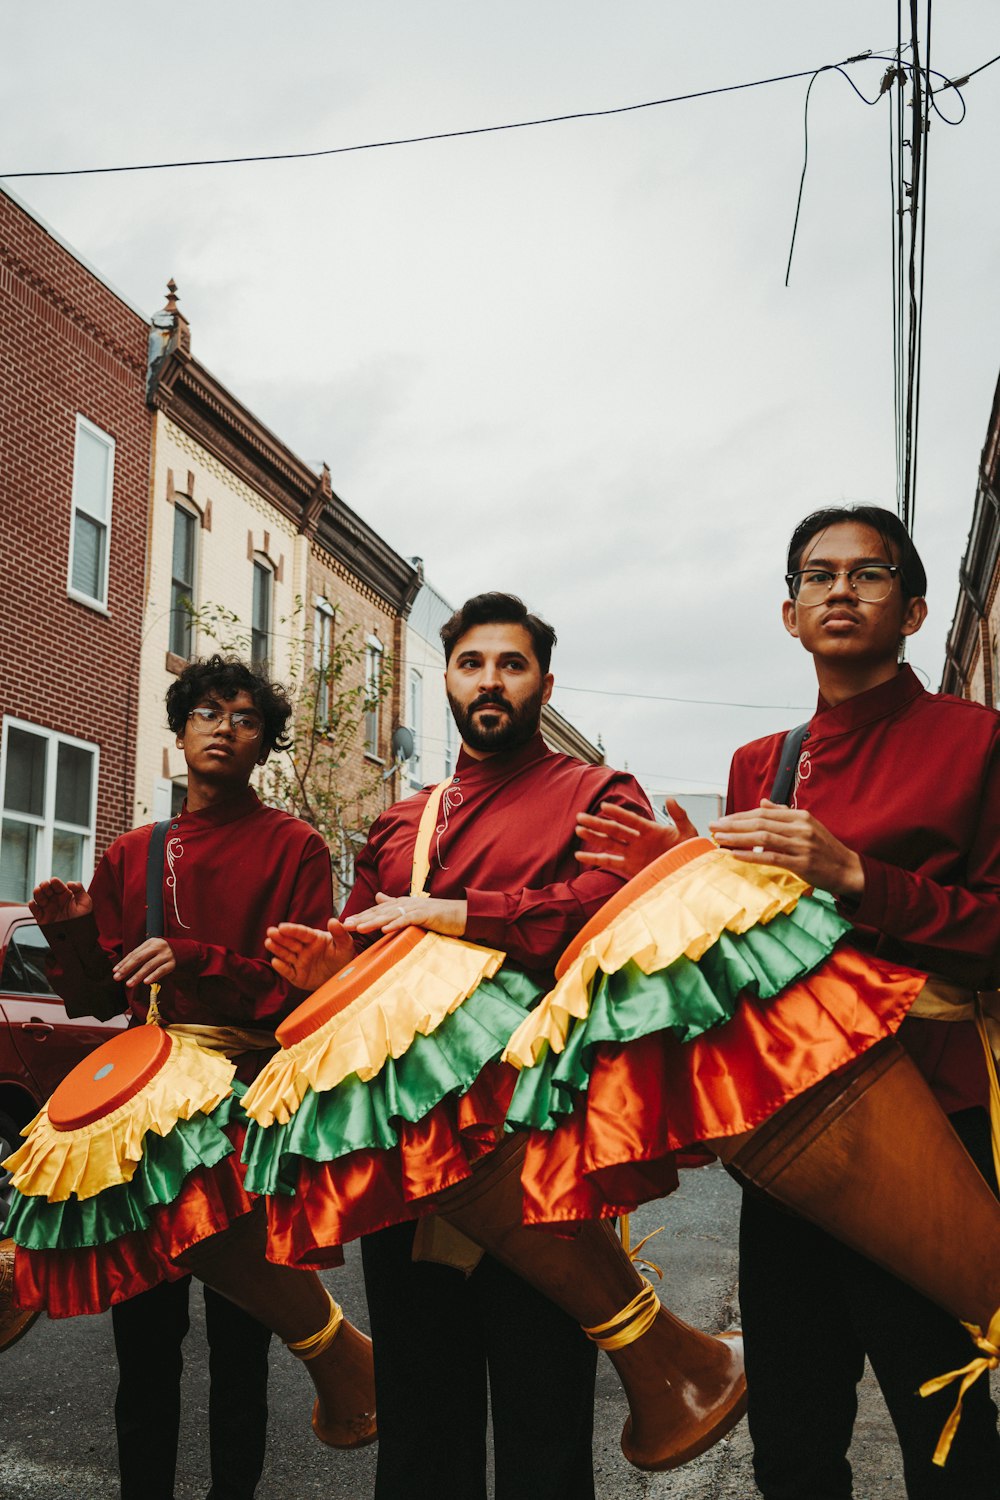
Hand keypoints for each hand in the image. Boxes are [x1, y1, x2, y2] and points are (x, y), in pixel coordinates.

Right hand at [30, 878, 91, 924]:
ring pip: (39, 897)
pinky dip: (32, 906)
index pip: (57, 885)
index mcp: (65, 894)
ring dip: (37, 893)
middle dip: (44, 885)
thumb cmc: (83, 919)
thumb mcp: (86, 902)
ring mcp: (48, 908)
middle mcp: (55, 900)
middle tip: (45, 885)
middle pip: (46, 889)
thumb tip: (69, 883)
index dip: (54, 882)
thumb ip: (79, 889)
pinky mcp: (42, 917)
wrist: (78, 936)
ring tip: (38, 891)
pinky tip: (33, 903)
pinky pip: (34, 910)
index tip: (53, 881)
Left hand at [113, 938, 177, 987]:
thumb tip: (122, 966)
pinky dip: (153, 976)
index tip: (115, 971)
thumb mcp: (152, 948)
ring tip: (129, 984)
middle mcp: (158, 947)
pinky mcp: (172, 964)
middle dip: (127, 968)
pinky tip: (146, 982)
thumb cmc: (163, 950)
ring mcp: (165, 955)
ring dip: (138, 975)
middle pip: (139, 958)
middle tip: (118, 977)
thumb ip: (140, 954)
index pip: (134, 953)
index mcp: (150, 943)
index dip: (124, 962)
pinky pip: (161, 970)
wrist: (185, 949)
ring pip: (149, 966)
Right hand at [265, 920, 355, 989]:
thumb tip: (333, 921)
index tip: (282, 926)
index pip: (302, 933)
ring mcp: (299, 962)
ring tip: (268, 942)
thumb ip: (340, 934)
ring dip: (277, 949)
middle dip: (280, 937)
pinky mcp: (297, 976)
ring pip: (286, 954)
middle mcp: (304, 949)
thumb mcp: (345, 945)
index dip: (292, 929)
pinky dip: (281, 967)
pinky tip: (275, 961)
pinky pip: (288, 971)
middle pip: (290, 942)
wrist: (341, 978)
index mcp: (314, 939)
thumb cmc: (342, 958)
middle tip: (270, 931)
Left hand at [342, 892, 468, 937]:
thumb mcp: (412, 910)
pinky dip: (396, 924)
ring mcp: (415, 908)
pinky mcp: (425, 915)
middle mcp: (405, 903)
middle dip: (361, 918)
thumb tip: (377, 896)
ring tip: (359, 928)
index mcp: (401, 903)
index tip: (345, 923)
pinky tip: (384, 930)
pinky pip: (407, 920)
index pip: (377, 910)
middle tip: (345, 925)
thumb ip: (394, 904)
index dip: (361, 916)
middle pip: (380, 912)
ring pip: (390, 915)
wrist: (460, 914)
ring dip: (374, 922)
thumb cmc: (437, 915)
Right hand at [575, 799, 699, 877]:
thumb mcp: (688, 832)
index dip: (618, 813)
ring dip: (594, 837)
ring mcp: (633, 854)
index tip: (604, 806)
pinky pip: (610, 862)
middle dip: (597, 823)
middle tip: (580, 816)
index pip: (631, 820)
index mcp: (650, 830)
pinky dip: (595, 859)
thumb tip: (671, 799)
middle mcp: (638, 841)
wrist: (690, 872)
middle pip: (614, 830)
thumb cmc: (690, 851)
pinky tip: (580, 855)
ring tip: (578, 830)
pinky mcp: (630, 868)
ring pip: (609, 843)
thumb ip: (679, 816)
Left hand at [709, 799, 864, 898]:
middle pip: (759, 823)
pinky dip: (752, 855)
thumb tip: (762, 803)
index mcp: (800, 816)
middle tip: (713, 826)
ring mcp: (801, 845)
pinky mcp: (801, 863)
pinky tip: (735, 854)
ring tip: (719, 839)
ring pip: (763, 838)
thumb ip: (783, 813)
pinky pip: (771, 857)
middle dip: (733, 825)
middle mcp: (800, 828)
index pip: (763, 813)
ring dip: (738, 838)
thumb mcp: (807, 825)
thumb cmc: (824, 848)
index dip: (740, 816)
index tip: (722, 819)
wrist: (847, 869)